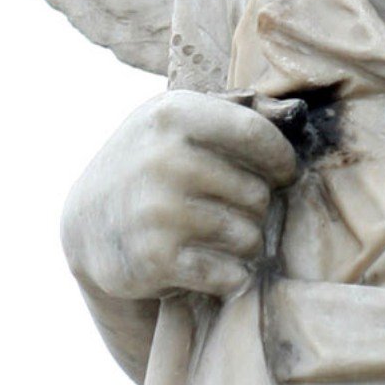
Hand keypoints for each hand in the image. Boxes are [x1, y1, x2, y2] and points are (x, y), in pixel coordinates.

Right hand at [61, 90, 297, 303]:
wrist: (88, 224)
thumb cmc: (152, 161)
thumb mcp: (181, 119)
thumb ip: (240, 108)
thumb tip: (295, 112)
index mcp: (173, 114)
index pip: (258, 134)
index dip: (280, 159)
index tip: (281, 172)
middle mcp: (164, 160)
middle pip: (258, 193)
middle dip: (257, 206)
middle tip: (234, 209)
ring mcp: (158, 211)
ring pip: (248, 236)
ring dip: (245, 242)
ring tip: (222, 235)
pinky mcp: (155, 260)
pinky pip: (229, 274)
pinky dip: (229, 276)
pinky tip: (211, 263)